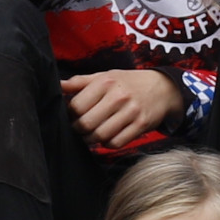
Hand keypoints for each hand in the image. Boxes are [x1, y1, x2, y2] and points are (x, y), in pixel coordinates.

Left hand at [61, 70, 185, 148]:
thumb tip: (57, 86)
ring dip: (91, 139)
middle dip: (79, 130)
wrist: (161, 88)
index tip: (72, 116)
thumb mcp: (104, 76)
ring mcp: (131, 111)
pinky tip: (107, 136)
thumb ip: (79, 82)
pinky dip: (107, 143)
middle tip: (79, 128)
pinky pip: (116, 143)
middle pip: (86, 123)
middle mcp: (118, 96)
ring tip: (91, 134)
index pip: (76, 106)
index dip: (70, 114)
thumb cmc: (127, 82)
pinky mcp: (141, 125)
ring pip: (100, 136)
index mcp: (105, 82)